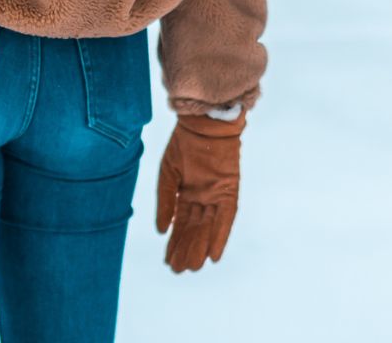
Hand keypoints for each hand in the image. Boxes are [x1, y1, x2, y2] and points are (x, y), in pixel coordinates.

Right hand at [154, 112, 244, 272]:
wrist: (203, 122)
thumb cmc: (184, 142)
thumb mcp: (168, 174)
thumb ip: (165, 202)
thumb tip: (162, 231)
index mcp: (187, 192)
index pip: (181, 223)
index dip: (175, 241)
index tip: (168, 260)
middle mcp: (203, 196)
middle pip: (194, 228)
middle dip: (186, 249)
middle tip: (178, 270)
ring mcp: (216, 194)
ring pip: (208, 226)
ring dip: (201, 246)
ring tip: (193, 267)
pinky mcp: (229, 190)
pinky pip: (226, 217)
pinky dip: (220, 236)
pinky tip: (214, 254)